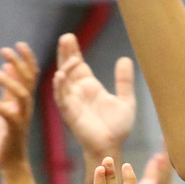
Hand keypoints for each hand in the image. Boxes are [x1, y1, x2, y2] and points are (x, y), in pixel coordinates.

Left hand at [0, 42, 38, 167]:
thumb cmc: (8, 132)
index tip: (19, 44)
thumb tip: (7, 65)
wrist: (11, 159)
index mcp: (26, 99)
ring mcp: (22, 116)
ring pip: (21, 94)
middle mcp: (27, 106)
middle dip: (18, 63)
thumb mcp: (8, 104)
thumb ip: (8, 87)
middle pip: (28, 80)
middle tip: (4, 50)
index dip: (27, 58)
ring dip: (8, 81)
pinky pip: (7, 114)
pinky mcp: (14, 128)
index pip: (31, 74)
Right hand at [51, 33, 134, 163]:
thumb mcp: (125, 100)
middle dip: (65, 54)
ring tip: (70, 58)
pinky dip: (59, 88)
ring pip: (63, 82)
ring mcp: (72, 103)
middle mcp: (78, 93)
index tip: (69, 37)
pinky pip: (62, 99)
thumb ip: (124, 81)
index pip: (78, 66)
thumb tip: (124, 59)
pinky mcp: (70, 114)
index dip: (73, 52)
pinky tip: (59, 76)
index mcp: (90, 88)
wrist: (112, 146)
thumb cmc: (117, 128)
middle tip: (65, 37)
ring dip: (65, 69)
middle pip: (68, 69)